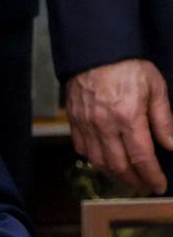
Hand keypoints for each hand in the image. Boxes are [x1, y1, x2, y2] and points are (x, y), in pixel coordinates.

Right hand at [66, 59, 172, 194]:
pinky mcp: (74, 120)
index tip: (159, 186)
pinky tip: (105, 159)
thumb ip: (163, 119)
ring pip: (98, 161)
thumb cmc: (128, 67)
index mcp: (128, 117)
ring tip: (127, 177)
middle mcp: (104, 125)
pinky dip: (94, 159)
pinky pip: (81, 148)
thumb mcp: (155, 88)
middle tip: (145, 186)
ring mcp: (86, 124)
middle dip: (134, 180)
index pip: (141, 157)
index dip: (152, 176)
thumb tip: (172, 146)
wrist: (95, 50)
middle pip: (118, 165)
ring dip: (114, 174)